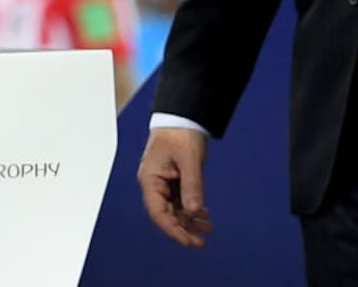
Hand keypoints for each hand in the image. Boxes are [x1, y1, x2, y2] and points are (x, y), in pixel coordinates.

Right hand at [137, 128, 214, 247]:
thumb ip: (192, 186)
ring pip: (173, 209)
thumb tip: (194, 211)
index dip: (173, 230)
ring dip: (189, 220)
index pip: (158, 213)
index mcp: (150, 179)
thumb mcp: (190, 160)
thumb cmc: (180, 133)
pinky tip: (204, 215)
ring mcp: (161, 182)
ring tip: (207, 229)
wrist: (182, 116)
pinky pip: (178, 200)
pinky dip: (191, 208)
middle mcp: (153, 183)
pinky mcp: (170, 179)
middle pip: (166, 214)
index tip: (187, 242)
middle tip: (201, 242)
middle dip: (183, 229)